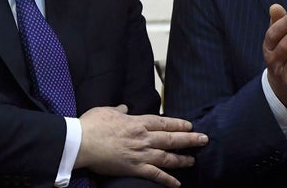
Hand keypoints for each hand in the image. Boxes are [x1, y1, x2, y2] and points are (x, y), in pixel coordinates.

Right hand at [76, 105, 208, 187]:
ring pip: (167, 157)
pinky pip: (155, 175)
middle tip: (204, 139)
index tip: (190, 125)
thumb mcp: (107, 110)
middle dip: (189, 139)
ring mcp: (141, 154)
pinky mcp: (134, 168)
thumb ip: (120, 110)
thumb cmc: (93, 124)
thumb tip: (126, 107)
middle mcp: (143, 138)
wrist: (82, 142)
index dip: (178, 124)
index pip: (163, 122)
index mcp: (137, 122)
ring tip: (193, 160)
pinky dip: (168, 180)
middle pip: (171, 138)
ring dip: (182, 159)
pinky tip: (177, 184)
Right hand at [263, 4, 286, 115]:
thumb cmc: (283, 56)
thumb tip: (275, 6)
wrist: (283, 87)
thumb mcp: (278, 40)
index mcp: (268, 48)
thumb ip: (278, 23)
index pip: (273, 35)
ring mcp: (284, 75)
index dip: (284, 24)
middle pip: (285, 46)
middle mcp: (273, 62)